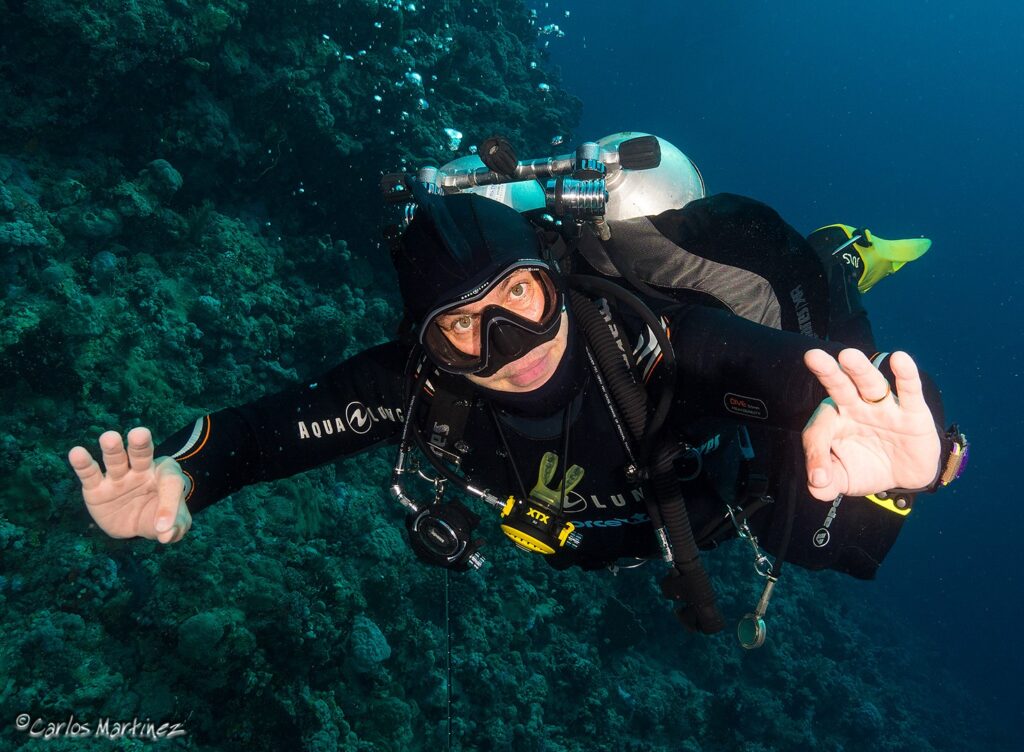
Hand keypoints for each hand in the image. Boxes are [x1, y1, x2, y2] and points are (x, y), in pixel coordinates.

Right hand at [68, 427, 191, 542]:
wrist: (135, 524)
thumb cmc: (160, 516)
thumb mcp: (176, 523)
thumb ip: (175, 525)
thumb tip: (166, 534)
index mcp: (164, 474)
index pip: (170, 482)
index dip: (169, 505)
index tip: (165, 527)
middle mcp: (141, 470)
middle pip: (141, 454)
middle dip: (140, 444)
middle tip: (140, 434)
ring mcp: (118, 477)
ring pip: (115, 459)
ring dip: (112, 449)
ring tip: (109, 438)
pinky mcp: (96, 489)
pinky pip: (89, 474)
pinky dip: (83, 464)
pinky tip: (76, 453)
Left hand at [802, 349, 940, 500]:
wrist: (905, 477)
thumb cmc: (866, 467)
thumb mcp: (842, 479)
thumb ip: (825, 483)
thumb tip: (817, 484)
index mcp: (835, 420)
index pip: (818, 430)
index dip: (816, 454)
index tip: (820, 478)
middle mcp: (856, 408)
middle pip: (840, 387)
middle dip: (827, 373)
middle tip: (812, 356)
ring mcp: (885, 408)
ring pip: (871, 385)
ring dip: (860, 370)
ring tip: (848, 356)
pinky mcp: (913, 414)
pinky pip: (909, 393)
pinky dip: (906, 376)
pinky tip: (900, 359)